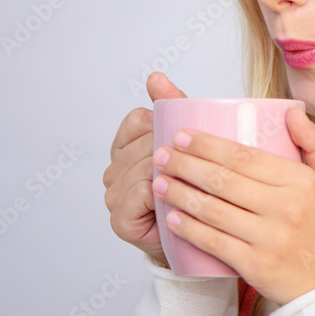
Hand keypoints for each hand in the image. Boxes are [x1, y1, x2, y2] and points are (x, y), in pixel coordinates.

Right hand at [103, 72, 186, 268]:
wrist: (200, 239)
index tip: (185, 137)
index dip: (163, 125)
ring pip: (143, 167)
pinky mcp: (120, 220)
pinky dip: (160, 192)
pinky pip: (139, 192)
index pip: (138, 120)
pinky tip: (177, 196)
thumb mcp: (187, 144)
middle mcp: (113, 171)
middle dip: (172, 151)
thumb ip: (171, 106)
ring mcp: (113, 196)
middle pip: (143, 144)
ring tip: (195, 181)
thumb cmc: (195, 189)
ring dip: (171, 172)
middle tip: (201, 164)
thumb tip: (155, 75)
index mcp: (126, 148)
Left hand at [150, 106, 314, 305]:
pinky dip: (189, 229)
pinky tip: (171, 217)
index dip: (208, 145)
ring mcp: (269, 238)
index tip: (182, 135)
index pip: (245, 156)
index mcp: (300, 182)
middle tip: (161, 154)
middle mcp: (284, 208)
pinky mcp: (256, 265)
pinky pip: (215, 242)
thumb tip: (291, 111)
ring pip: (214, 210)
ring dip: (180, 194)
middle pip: (223, 180)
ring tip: (158, 182)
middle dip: (186, 164)